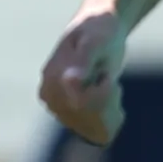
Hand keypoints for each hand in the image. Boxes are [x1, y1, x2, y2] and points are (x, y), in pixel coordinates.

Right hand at [39, 3, 129, 145]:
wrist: (99, 29)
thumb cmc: (99, 30)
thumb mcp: (96, 40)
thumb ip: (83, 60)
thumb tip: (70, 80)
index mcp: (51, 80)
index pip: (83, 104)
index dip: (104, 90)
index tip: (104, 71)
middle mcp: (51, 99)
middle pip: (91, 117)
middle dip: (108, 98)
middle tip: (104, 75)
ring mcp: (61, 109)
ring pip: (98, 126)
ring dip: (110, 105)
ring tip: (102, 84)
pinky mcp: (73, 116)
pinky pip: (100, 132)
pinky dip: (111, 116)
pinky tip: (107, 97)